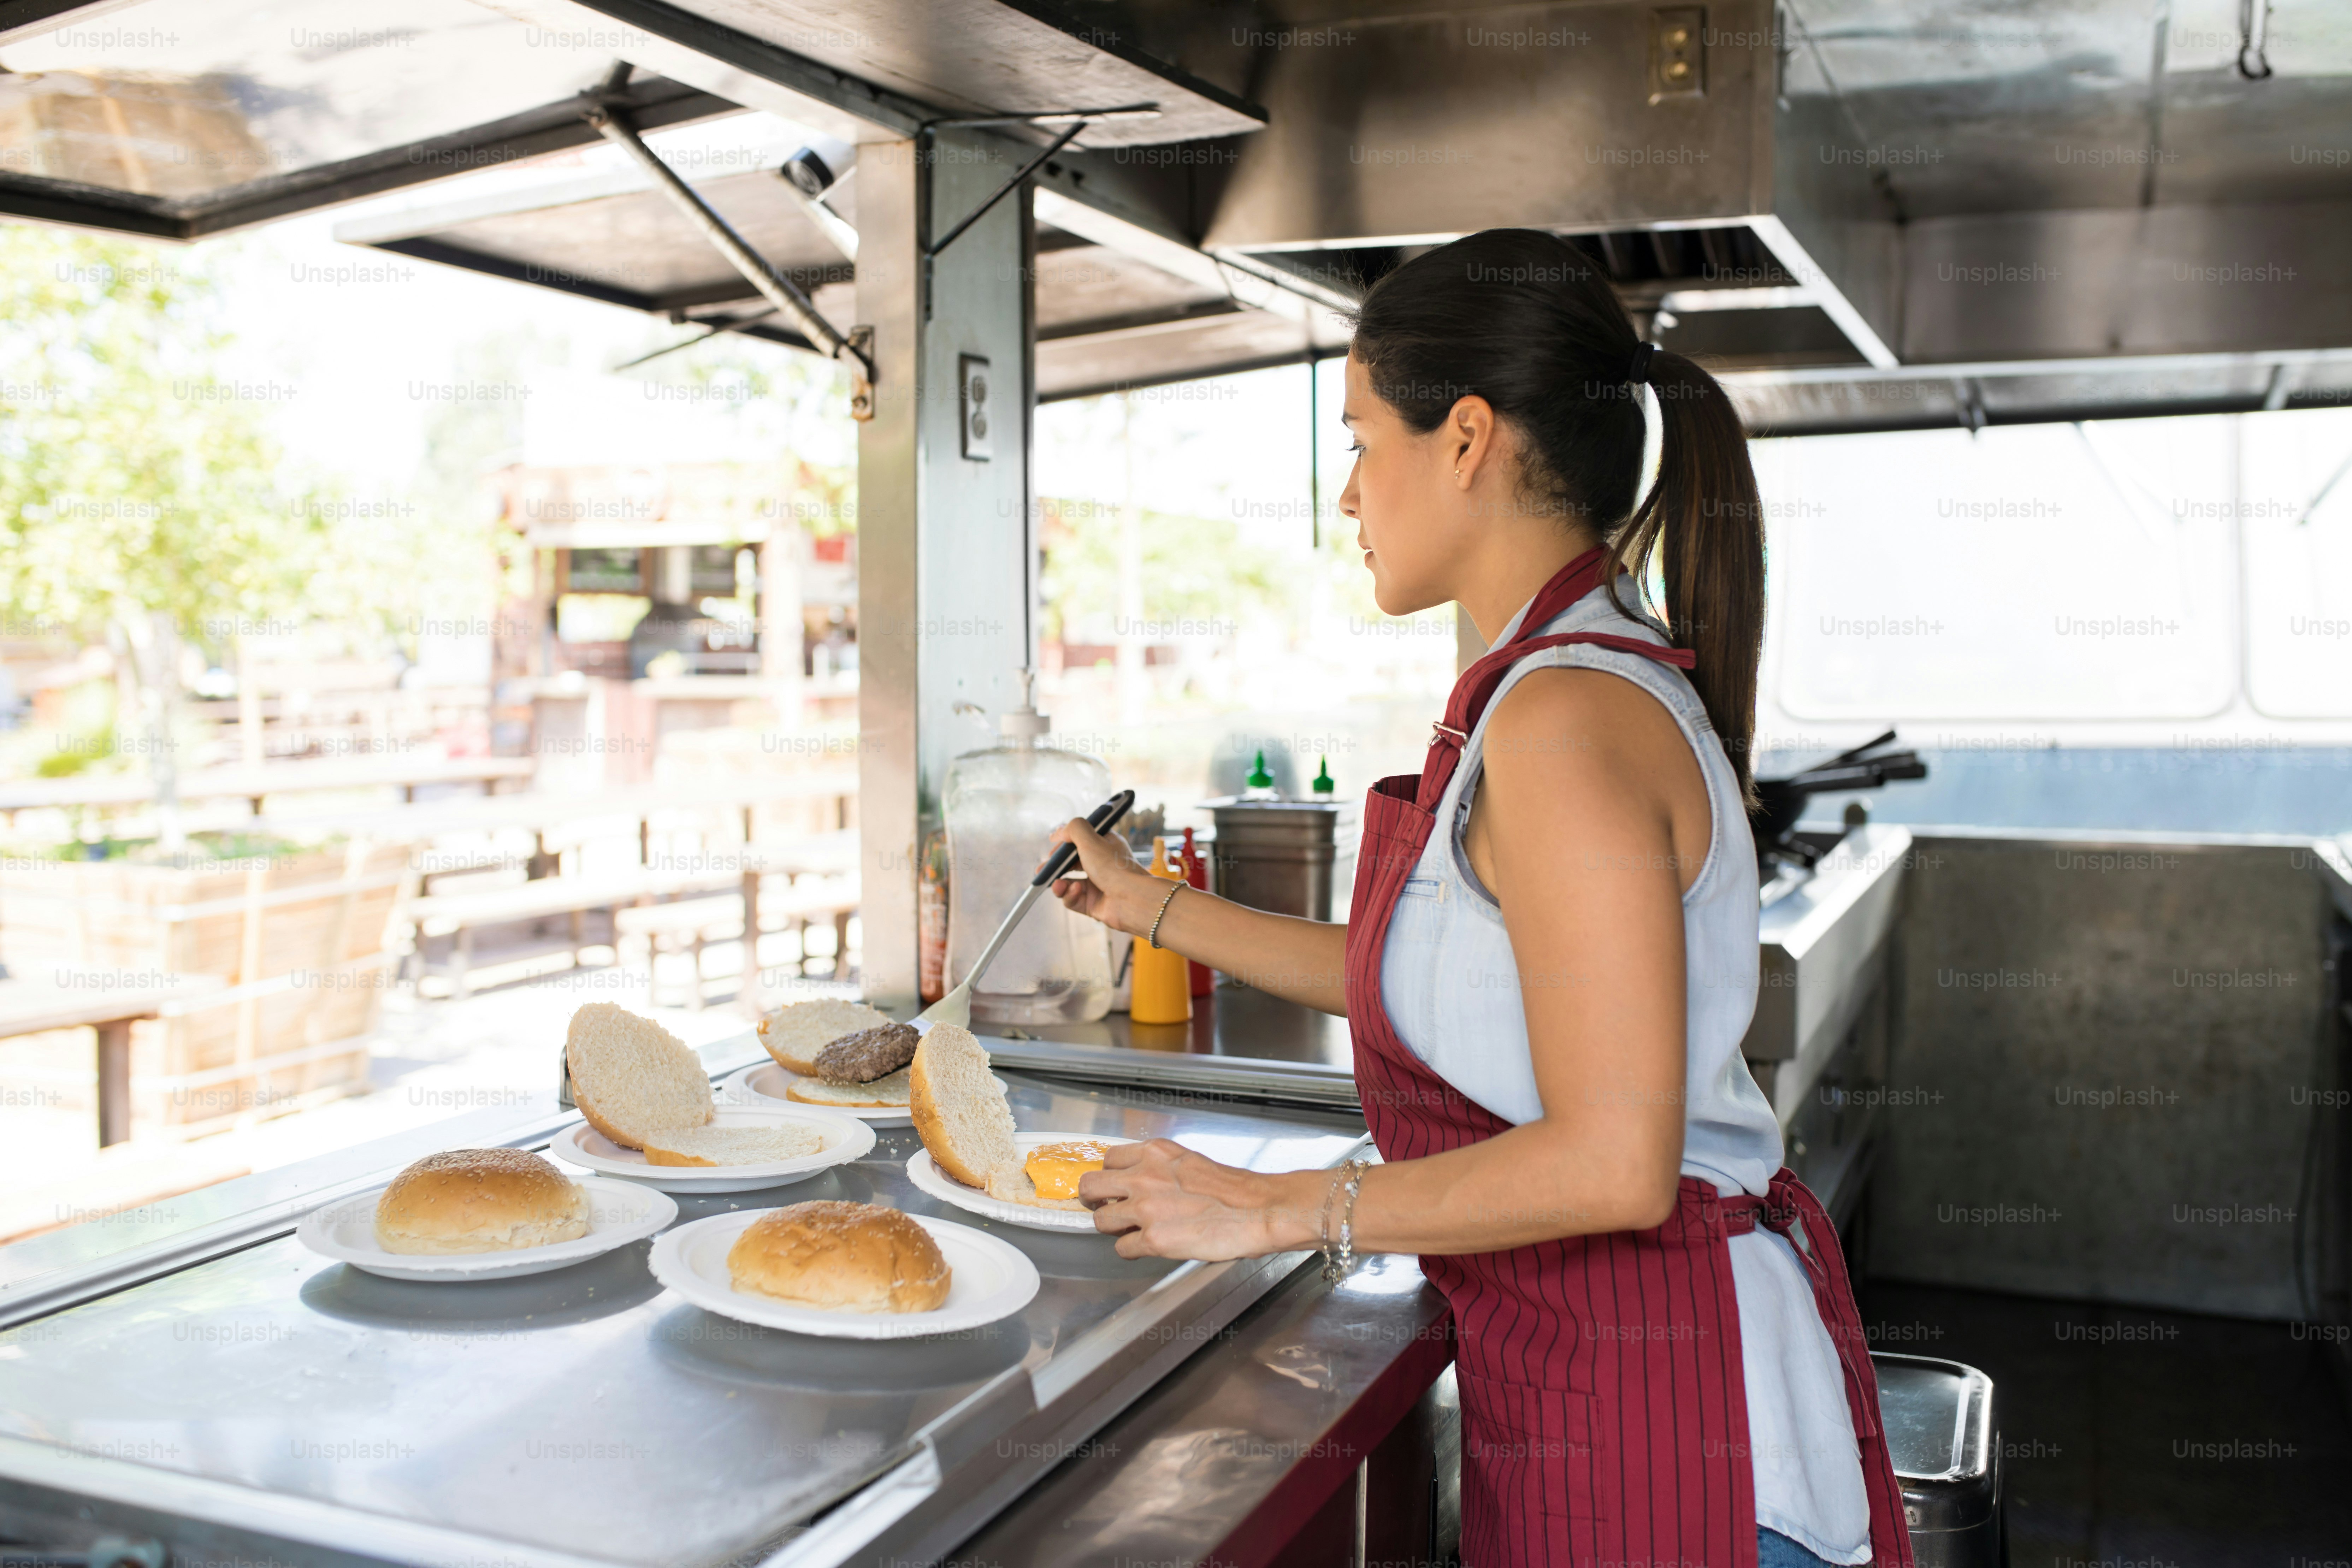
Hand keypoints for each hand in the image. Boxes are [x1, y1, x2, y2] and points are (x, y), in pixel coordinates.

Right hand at [1043, 816, 1163, 937]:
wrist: (1132, 900)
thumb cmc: (1115, 868)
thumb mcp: (1091, 839)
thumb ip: (1073, 829)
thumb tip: (1060, 831)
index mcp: (1105, 845)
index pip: (1081, 839)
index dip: (1065, 841)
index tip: (1052, 843)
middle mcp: (1102, 864)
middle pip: (1071, 863)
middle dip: (1055, 866)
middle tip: (1043, 870)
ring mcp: (1097, 884)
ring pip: (1069, 882)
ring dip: (1060, 883)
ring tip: (1058, 884)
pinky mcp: (1093, 903)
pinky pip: (1073, 899)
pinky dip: (1070, 895)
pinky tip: (1075, 892)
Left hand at [1078, 1139, 1316, 1260]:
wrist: (1259, 1209)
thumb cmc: (1233, 1189)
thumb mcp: (1189, 1162)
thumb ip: (1160, 1167)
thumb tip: (1142, 1179)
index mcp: (1154, 1153)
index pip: (1107, 1159)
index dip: (1109, 1176)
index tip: (1112, 1186)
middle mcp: (1144, 1176)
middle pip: (1090, 1186)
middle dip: (1094, 1201)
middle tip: (1107, 1209)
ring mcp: (1146, 1209)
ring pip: (1100, 1221)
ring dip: (1114, 1229)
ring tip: (1132, 1231)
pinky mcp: (1154, 1240)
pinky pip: (1122, 1249)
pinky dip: (1132, 1251)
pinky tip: (1147, 1248)